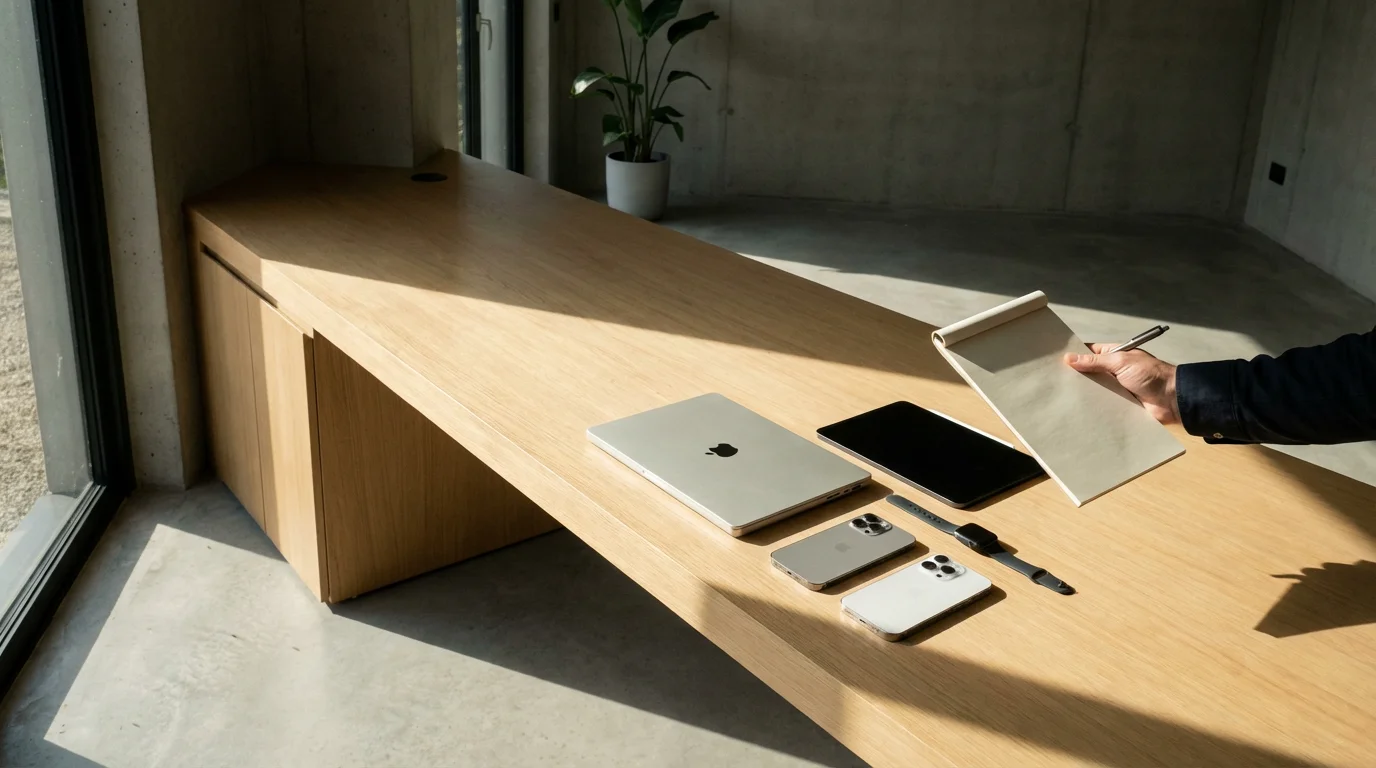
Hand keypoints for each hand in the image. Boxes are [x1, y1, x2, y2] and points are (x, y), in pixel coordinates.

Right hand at [1064, 344, 1179, 424]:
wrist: (1172, 399)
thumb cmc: (1150, 374)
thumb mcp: (1120, 362)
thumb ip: (1094, 361)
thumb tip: (1068, 358)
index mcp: (1114, 355)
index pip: (1089, 353)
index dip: (1073, 356)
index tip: (1054, 361)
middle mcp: (1113, 371)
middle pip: (1089, 373)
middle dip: (1075, 377)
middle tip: (1054, 382)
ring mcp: (1116, 388)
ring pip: (1094, 389)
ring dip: (1083, 393)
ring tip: (1061, 397)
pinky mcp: (1119, 404)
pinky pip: (1102, 404)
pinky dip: (1093, 406)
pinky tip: (1077, 409)